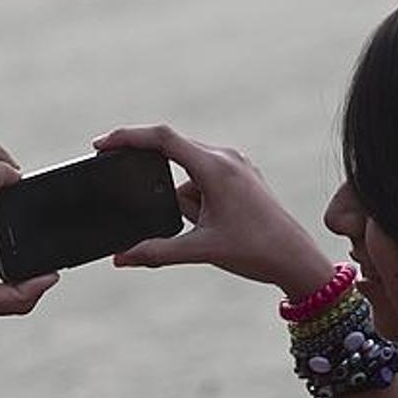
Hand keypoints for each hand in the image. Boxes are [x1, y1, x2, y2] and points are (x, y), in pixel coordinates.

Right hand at [93, 125, 333, 297]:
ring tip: (209, 230)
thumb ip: (156, 252)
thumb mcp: (200, 251)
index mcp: (215, 167)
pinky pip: (203, 181)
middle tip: (177, 216)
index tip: (101, 145)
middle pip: (173, 157)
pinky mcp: (240, 176)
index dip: (127, 137)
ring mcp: (235, 165)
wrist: (296, 259)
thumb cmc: (255, 251)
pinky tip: (215, 226)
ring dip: (186, 202)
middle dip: (165, 190)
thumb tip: (119, 259)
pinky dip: (197, 201)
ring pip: (188, 175)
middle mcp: (225, 158)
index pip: (162, 138)